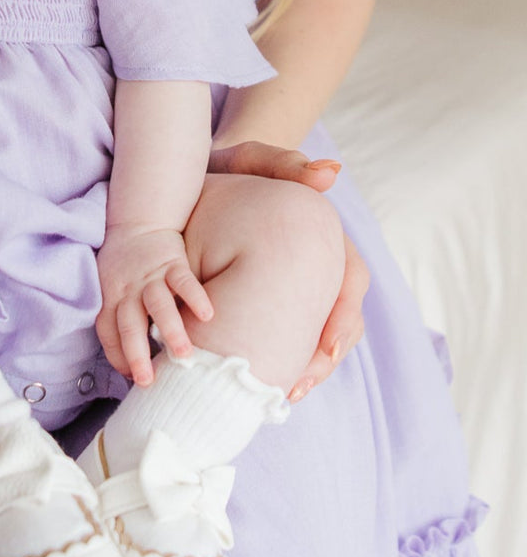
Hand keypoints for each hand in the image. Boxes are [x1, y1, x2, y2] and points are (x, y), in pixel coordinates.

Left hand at [96, 224, 213, 386]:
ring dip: (170, 330)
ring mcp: (150, 277)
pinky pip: (184, 281)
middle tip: (147, 380)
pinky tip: (208, 315)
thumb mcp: (111, 289)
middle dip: (136, 354)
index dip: (117, 356)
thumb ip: (119, 318)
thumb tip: (130, 359)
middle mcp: (128, 290)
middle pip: (129, 325)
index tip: (130, 377)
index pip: (108, 333)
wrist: (138, 223)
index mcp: (110, 298)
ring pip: (158, 305)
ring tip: (183, 354)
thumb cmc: (124, 266)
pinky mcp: (172, 263)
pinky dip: (195, 296)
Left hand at [203, 139, 367, 399]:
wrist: (203, 179)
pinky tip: (262, 386)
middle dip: (324, 358)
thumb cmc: (232, 168)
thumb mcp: (250, 160)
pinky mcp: (274, 299)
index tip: (328, 344)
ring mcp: (299, 284)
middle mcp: (319, 263)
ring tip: (282, 396)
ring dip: (305, 369)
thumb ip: (285, 162)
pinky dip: (280, 363)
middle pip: (340, 319)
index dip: (344, 314)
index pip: (352, 277)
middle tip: (298, 386)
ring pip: (318, 337)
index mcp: (323, 234)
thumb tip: (331, 173)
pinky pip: (287, 338)